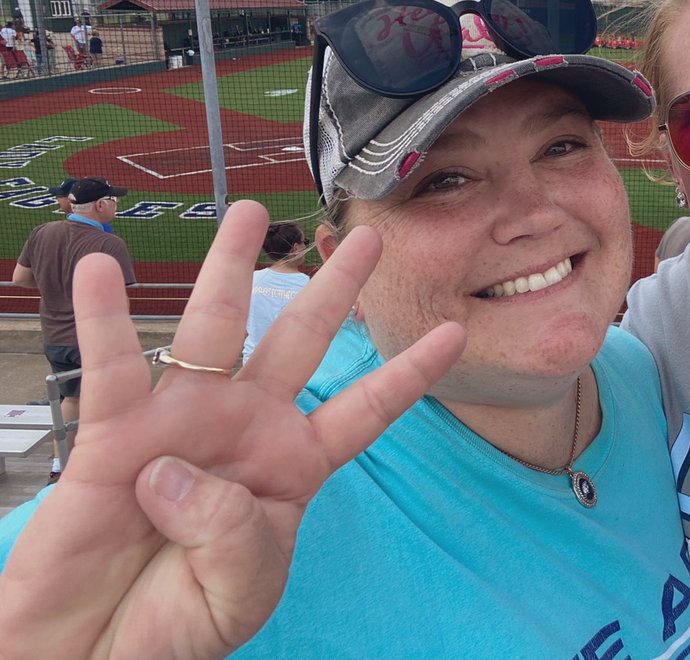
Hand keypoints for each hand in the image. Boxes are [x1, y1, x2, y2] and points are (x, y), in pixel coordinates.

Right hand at [0, 200, 465, 657]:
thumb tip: (173, 468)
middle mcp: (244, 428)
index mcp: (293, 465)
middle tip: (369, 238)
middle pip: (299, 342)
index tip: (454, 333)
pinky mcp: (115, 436)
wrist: (97, 652)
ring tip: (249, 212)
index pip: (364, 409)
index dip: (407, 373)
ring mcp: (182, 423)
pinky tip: (102, 268)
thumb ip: (235, 532)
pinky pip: (111, 368)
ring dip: (229, 269)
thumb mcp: (243, 588)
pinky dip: (103, 318)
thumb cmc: (179, 624)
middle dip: (334, 289)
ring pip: (214, 330)